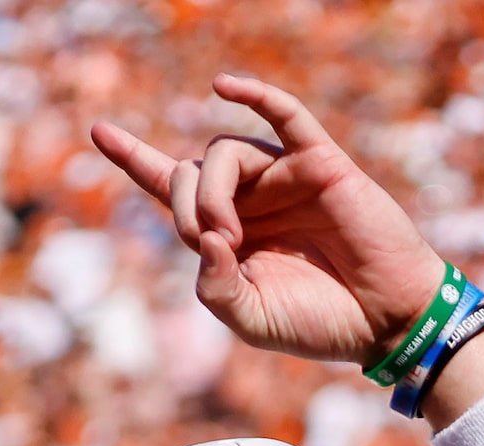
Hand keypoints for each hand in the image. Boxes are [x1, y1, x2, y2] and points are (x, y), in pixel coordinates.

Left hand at [92, 74, 447, 366]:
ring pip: (224, 152)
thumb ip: (215, 289)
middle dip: (185, 206)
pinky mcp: (319, 164)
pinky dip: (254, 94)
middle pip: (191, 173)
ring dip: (211, 191)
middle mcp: (251, 199)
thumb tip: (205, 237)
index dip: (135, 160)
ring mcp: (284, 177)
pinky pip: (284, 116)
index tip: (98, 131)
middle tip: (215, 247)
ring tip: (229, 236)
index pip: (172, 188)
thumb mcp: (251, 320)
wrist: (384, 321)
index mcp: (228, 235)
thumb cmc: (320, 323)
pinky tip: (223, 85)